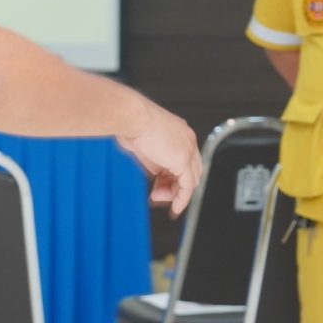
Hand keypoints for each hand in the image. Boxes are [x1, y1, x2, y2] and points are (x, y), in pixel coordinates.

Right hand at [116, 96, 201, 214]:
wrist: (132, 116)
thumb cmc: (132, 124)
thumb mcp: (145, 146)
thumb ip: (155, 161)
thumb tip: (157, 174)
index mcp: (180, 133)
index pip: (185, 160)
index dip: (173, 175)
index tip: (162, 185)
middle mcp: (188, 139)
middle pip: (191, 170)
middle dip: (175, 185)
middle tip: (159, 193)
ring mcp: (188, 149)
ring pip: (191, 179)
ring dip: (175, 193)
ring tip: (158, 197)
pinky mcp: (183, 159)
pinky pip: (188, 185)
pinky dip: (182, 198)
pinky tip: (175, 206)